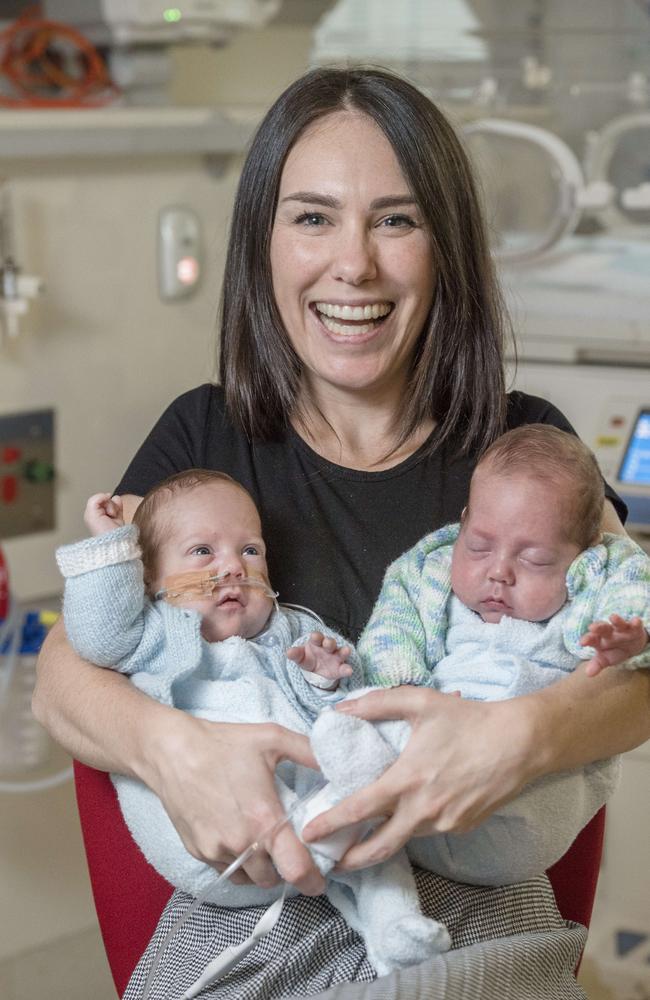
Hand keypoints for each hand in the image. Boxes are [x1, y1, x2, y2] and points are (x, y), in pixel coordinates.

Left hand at [84, 493, 123, 534]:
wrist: (115, 540)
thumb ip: (95, 500)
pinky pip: (119, 504)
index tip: (101, 507)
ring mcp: (110, 515)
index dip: (100, 500)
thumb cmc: (102, 531)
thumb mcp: (91, 513)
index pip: (96, 499)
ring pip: (113, 501)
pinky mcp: (119, 517)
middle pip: (105, 499)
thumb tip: (107, 495)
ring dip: (114, 506)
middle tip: (108, 514)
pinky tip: (118, 512)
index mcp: (91, 514)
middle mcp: (99, 514)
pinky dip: (119, 505)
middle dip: (108, 504)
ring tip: (113, 515)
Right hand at [143, 712, 324, 893]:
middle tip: (291, 851)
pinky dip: (239, 864)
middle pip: (273, 879)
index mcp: (264, 819)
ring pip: (250, 879)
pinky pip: (226, 871)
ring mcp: (217, 850)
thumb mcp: (272, 738)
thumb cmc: (224, 744)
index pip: (296, 870)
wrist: (172, 751)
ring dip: (262, 870)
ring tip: (267, 845)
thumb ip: (310, 752)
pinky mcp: (199, 851)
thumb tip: (338, 763)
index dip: (313, 881)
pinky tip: (241, 840)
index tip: (321, 879)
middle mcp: (241, 842)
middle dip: (286, 870)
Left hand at [287, 631, 352, 680]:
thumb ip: (295, 654)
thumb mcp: (301, 657)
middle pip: (330, 643)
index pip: (317, 637)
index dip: (316, 636)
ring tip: (346, 651)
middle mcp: (328, 648)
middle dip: (329, 642)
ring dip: (344, 651)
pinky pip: (344, 668)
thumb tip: (288, 652)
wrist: (316, 672)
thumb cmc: (308, 658)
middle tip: (328, 643)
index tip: (315, 636)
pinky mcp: (340, 668)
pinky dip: (347, 669)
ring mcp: (335, 657)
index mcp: (317, 643)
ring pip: (341, 652)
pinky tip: (349, 670)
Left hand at [302, 686, 531, 870]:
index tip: (309, 833)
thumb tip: (341, 709)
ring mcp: (445, 823)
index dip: (331, 823)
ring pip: (407, 836)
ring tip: (367, 834)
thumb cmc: (468, 720)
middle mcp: (424, 810)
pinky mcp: (462, 827)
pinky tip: (413, 810)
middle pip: (380, 847)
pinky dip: (415, 825)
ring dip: (385, 838)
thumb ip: (376, 704)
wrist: (521, 743)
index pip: (360, 809)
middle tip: (331, 862)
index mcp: (408, 780)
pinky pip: (430, 829)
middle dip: (352, 859)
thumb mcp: (420, 702)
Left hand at [580, 614, 648, 675]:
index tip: (582, 642)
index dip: (587, 639)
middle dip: (598, 627)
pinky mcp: (634, 628)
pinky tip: (636, 621)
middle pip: (602, 628)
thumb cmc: (614, 650)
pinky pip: (635, 625)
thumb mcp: (605, 659)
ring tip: (613, 617)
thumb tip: (588, 674)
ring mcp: (622, 629)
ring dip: (616, 620)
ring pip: (618, 624)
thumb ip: (597, 665)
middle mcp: (609, 632)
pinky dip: (636, 623)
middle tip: (592, 627)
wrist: (631, 645)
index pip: (592, 638)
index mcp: (599, 639)